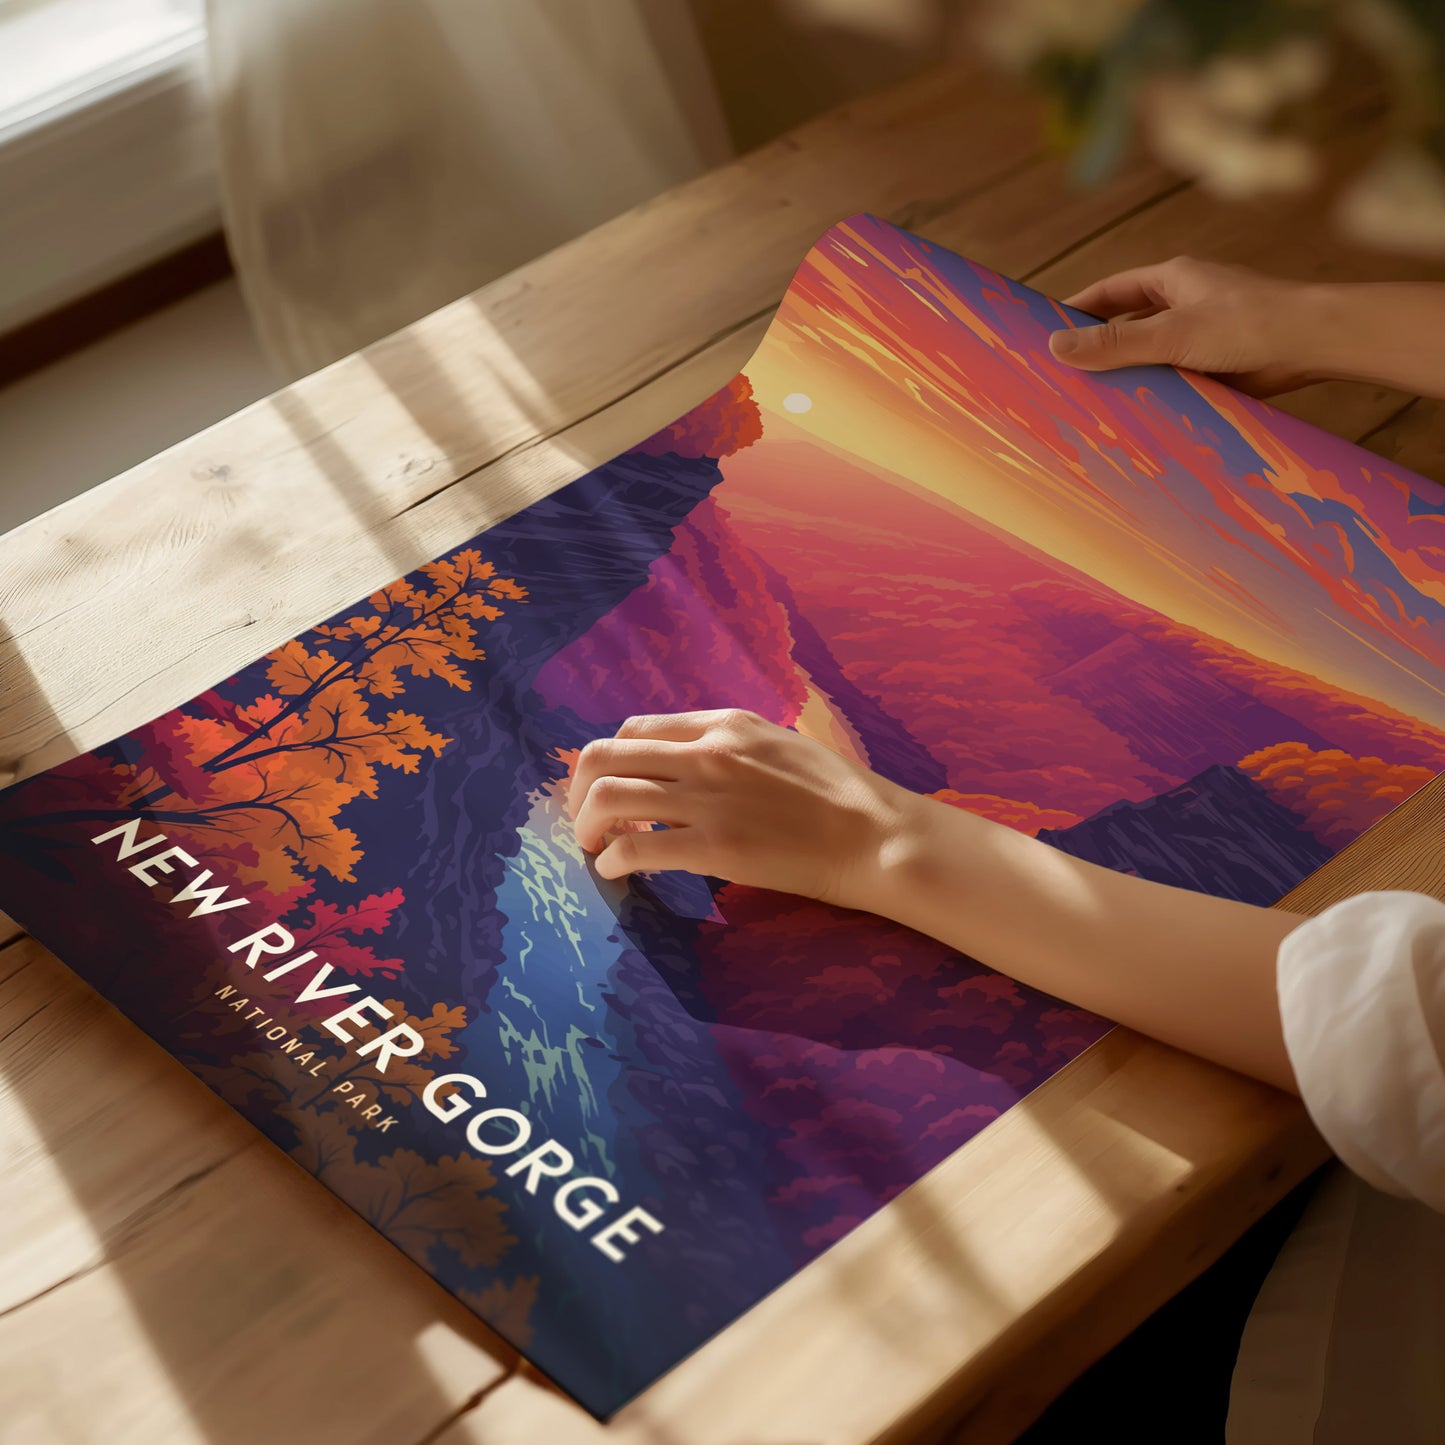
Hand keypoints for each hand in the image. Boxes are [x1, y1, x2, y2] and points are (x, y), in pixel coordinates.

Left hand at [566, 708, 915, 906]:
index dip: (612, 762)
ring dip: (587, 825)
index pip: (636, 729)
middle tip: (586, 822)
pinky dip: (612, 860)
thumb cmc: (839, 795)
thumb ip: (732, 745)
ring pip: (608, 796)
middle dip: (579, 791)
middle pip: (605, 755)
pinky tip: (617, 872)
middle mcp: (707, 751)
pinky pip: (635, 846)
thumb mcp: (780, 743)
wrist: (876, 835)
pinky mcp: (714, 846)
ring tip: (595, 848)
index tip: (613, 790)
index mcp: (724, 723)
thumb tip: (692, 761)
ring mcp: (708, 798)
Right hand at [1048, 256, 1319, 395]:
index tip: (1046, 332)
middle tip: (1063, 375)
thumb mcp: (1170, 333)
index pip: (1111, 291)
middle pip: (1129, 324)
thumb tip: (1054, 346)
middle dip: (1099, 348)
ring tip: (1092, 403)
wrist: (1313, 344)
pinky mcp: (1219, 365)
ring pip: (1152, 356)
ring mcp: (1203, 335)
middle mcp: (1186, 303)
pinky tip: (1137, 416)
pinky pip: (1176, 379)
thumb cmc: (1246, 323)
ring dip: (1129, 375)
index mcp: (1173, 279)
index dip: (1077, 309)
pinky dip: (1157, 394)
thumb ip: (1114, 343)